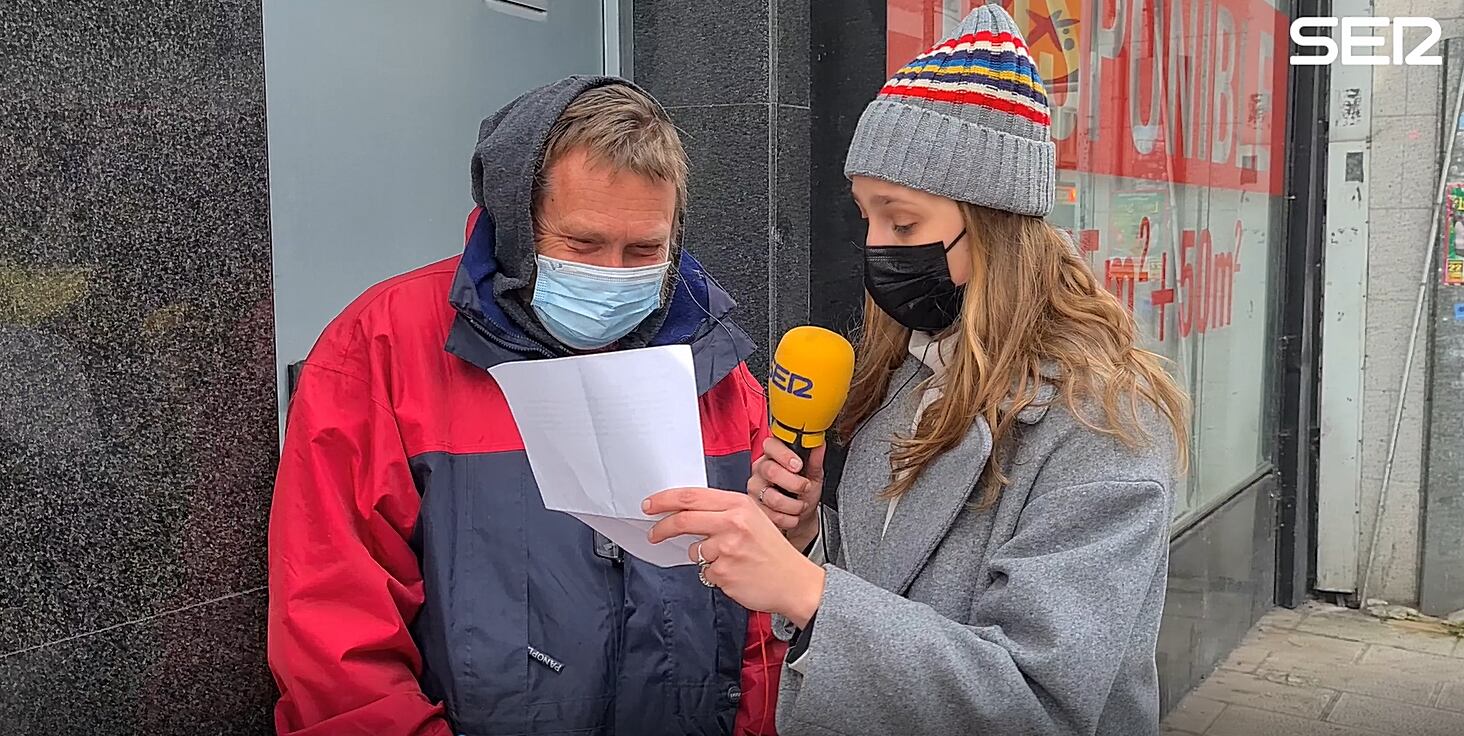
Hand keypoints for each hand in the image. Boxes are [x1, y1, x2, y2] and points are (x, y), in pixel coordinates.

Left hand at [644, 488, 823, 627]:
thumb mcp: (753, 518)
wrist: (795, 582)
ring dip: (702, 556)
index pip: (691, 497)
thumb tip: (686, 511)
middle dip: (661, 528)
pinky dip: (715, 574)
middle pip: (682, 520)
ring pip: (694, 550)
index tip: (650, 505)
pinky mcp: (724, 572)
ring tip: (728, 559)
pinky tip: (735, 573)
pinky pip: (706, 572)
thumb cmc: (773, 551)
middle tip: (654, 534)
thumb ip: (722, 511)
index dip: (664, 500)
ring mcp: (727, 549)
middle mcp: (732, 523)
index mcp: (738, 504)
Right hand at [748, 438, 824, 551]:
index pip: (771, 445)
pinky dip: (788, 519)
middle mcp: (760, 469)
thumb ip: (815, 460)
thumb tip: (819, 445)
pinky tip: (792, 515)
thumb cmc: (804, 492)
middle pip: (771, 471)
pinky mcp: (754, 508)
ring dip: (794, 506)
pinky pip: (771, 515)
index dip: (784, 455)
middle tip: (805, 487)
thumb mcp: (814, 475)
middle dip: (795, 484)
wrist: (801, 516)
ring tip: (801, 505)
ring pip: (773, 498)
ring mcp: (754, 489)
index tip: (798, 465)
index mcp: (773, 455)